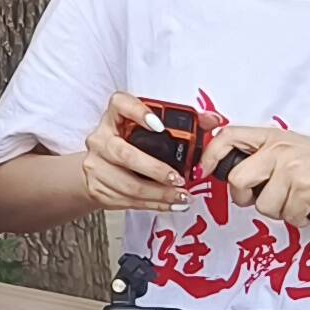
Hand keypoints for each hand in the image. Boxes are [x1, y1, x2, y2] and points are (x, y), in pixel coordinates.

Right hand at [75, 90, 192, 215]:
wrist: (99, 169)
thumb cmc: (130, 144)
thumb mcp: (151, 130)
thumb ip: (186, 123)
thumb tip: (214, 120)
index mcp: (114, 117)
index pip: (120, 104)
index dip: (138, 113)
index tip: (160, 126)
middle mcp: (100, 138)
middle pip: (124, 154)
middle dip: (156, 170)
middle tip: (178, 178)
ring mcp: (96, 165)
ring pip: (128, 184)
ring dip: (159, 194)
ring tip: (181, 196)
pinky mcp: (97, 188)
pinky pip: (128, 200)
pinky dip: (153, 204)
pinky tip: (169, 203)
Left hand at [206, 122, 309, 227]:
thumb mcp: (296, 151)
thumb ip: (267, 158)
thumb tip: (237, 175)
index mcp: (274, 137)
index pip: (228, 137)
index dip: (211, 156)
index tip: (208, 171)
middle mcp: (279, 148)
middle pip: (237, 180)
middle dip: (247, 198)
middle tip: (266, 198)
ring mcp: (292, 167)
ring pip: (263, 205)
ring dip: (281, 211)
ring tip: (300, 200)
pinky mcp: (306, 187)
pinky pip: (288, 216)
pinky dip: (301, 219)